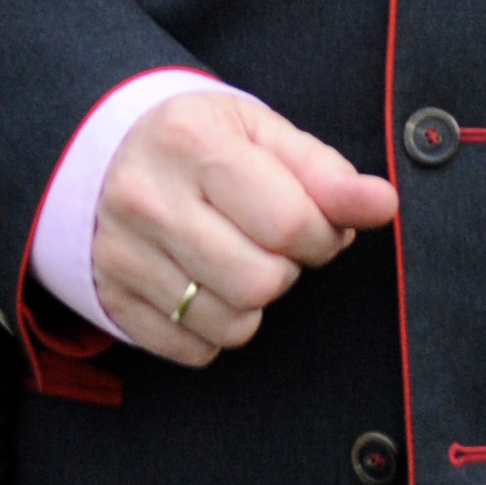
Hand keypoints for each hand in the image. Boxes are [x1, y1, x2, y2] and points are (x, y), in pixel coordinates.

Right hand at [92, 92, 398, 367]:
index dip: (321, 235)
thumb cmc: (200, 141)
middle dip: (285, 269)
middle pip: (259, 281)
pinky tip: (203, 284)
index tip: (313, 223)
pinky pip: (193, 351)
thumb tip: (383, 204)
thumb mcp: (261, 134)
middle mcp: (146, 198)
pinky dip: (214, 329)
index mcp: (192, 142)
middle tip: (271, 243)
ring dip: (253, 302)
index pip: (288, 222)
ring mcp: (120, 253)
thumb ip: (325, 172)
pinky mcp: (111, 299)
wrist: (102, 151)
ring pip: (229, 324)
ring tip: (237, 259)